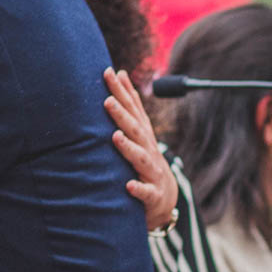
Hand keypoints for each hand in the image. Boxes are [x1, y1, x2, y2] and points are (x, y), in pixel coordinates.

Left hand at [104, 67, 176, 230]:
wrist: (165, 199)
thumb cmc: (145, 161)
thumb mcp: (138, 133)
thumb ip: (129, 105)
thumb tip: (120, 72)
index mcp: (142, 135)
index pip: (132, 109)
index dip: (122, 91)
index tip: (109, 72)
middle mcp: (148, 149)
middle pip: (135, 129)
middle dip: (122, 115)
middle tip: (107, 100)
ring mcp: (151, 171)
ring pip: (140, 158)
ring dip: (128, 147)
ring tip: (115, 136)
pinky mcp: (152, 194)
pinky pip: (145, 192)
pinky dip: (138, 188)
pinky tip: (128, 185)